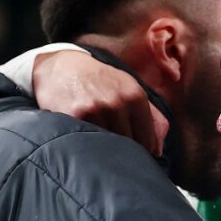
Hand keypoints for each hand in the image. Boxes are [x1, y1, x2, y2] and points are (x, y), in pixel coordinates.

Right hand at [33, 50, 169, 155]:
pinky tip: (83, 140)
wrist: (62, 65)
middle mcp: (118, 102)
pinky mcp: (75, 115)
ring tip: (96, 145)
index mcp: (136, 96)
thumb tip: (158, 151)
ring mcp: (96, 109)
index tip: (133, 155)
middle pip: (128, 146)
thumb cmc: (100, 81)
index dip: (141, 152)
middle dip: (123, 153)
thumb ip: (152, 117)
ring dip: (104, 152)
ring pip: (108, 147)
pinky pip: (86, 142)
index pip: (147, 140)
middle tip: (114, 154)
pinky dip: (86, 146)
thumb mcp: (130, 89)